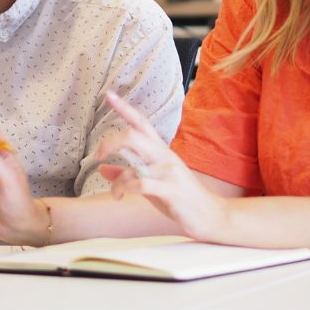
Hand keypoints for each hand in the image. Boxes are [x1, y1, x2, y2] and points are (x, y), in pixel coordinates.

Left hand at [96, 91, 225, 241]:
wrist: (210, 215)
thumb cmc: (179, 197)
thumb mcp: (150, 182)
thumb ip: (126, 173)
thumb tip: (101, 168)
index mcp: (159, 150)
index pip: (140, 122)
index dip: (123, 107)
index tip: (107, 94)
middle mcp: (164, 155)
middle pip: (133, 135)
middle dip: (110, 142)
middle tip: (98, 155)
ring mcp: (168, 172)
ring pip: (134, 166)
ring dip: (117, 182)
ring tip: (116, 193)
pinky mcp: (171, 190)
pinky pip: (142, 184)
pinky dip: (125, 189)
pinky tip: (121, 196)